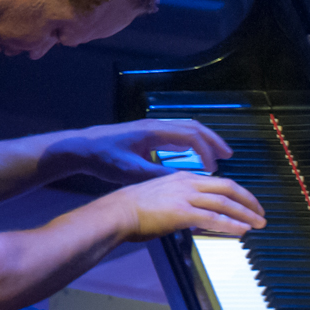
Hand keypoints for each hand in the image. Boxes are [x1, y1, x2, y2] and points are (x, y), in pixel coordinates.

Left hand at [43, 119, 231, 184]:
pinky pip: (176, 135)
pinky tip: (193, 158)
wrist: (81, 147)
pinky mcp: (146, 135)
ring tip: (216, 157)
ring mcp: (151, 128)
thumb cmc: (103, 158)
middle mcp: (156, 125)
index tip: (215, 168)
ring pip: (186, 130)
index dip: (207, 151)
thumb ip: (158, 176)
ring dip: (203, 142)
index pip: (190, 136)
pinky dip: (190, 144)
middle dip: (213, 141)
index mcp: (154, 131)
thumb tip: (184, 183)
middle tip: (228, 156)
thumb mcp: (132, 171)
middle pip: (193, 127)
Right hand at [99, 170, 265, 241]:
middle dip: (248, 201)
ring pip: (225, 202)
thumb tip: (194, 219)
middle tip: (261, 213)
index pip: (218, 182)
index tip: (247, 203)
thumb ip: (180, 205)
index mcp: (182, 177)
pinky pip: (213, 218)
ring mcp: (185, 197)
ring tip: (258, 224)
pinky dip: (231, 224)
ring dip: (245, 214)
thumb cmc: (132, 210)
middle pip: (228, 187)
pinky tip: (242, 231)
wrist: (117, 212)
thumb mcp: (160, 199)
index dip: (237, 192)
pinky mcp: (182, 212)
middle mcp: (187, 183)